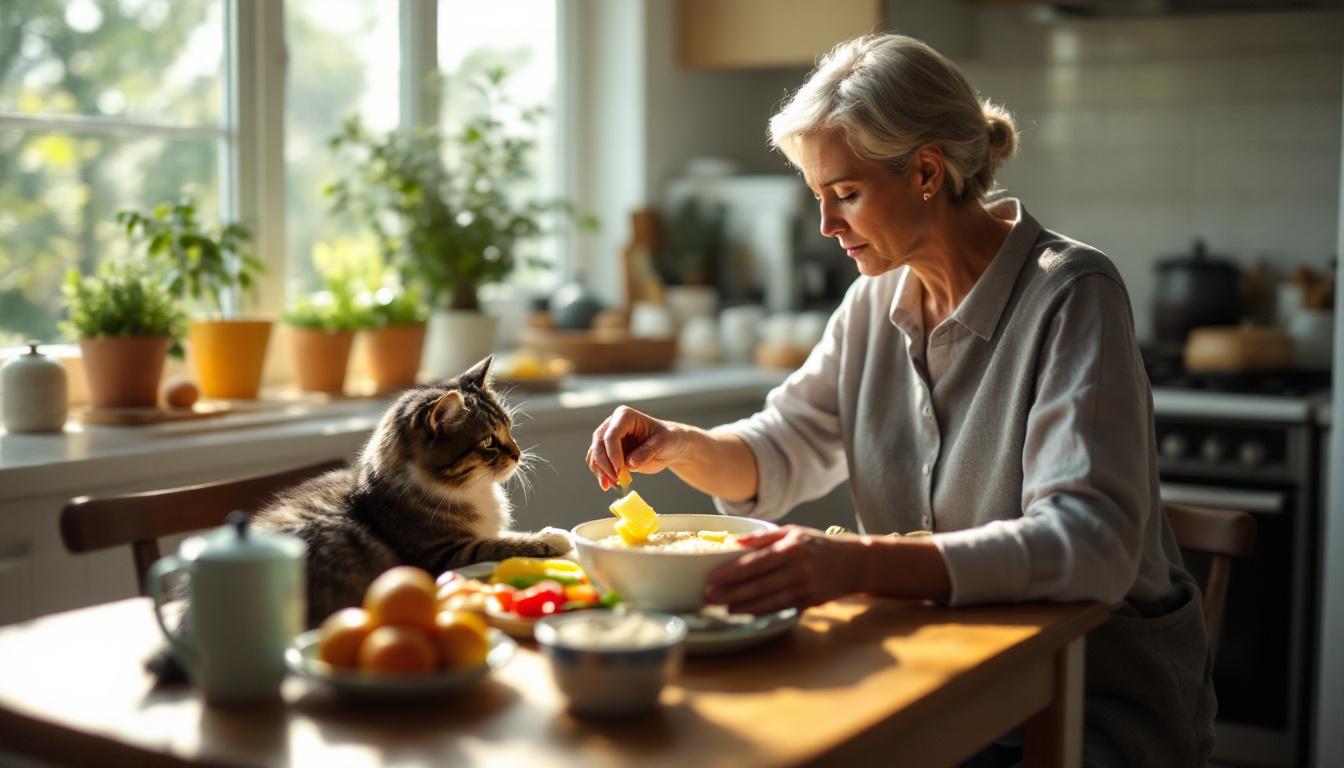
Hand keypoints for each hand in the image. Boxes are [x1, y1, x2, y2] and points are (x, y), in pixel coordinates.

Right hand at [584, 406, 688, 490]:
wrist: (669, 446)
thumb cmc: (667, 440)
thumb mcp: (662, 444)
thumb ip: (647, 452)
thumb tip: (630, 464)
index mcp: (624, 416)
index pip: (611, 435)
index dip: (612, 453)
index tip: (620, 470)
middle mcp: (612, 424)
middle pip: (598, 444)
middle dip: (604, 464)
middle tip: (615, 480)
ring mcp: (608, 438)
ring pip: (594, 454)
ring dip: (600, 471)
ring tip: (611, 485)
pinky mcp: (608, 451)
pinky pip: (598, 462)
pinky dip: (601, 474)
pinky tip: (608, 485)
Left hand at [703, 526, 863, 613]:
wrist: (856, 563)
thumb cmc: (820, 545)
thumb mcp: (794, 532)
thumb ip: (764, 537)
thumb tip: (736, 541)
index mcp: (792, 548)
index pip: (756, 562)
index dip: (732, 571)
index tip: (712, 577)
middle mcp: (798, 568)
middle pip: (759, 583)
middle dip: (731, 592)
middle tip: (708, 596)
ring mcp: (805, 587)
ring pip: (769, 600)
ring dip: (743, 606)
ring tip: (722, 607)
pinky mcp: (810, 602)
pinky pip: (781, 608)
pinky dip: (761, 612)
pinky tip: (744, 613)